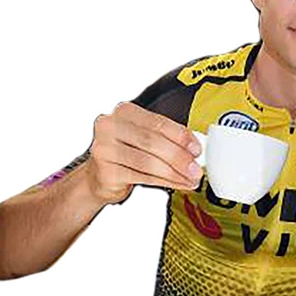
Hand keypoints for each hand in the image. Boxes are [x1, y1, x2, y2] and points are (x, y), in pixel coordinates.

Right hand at [85, 102, 203, 203]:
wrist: (99, 174)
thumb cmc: (126, 151)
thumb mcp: (144, 136)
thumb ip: (167, 137)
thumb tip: (194, 148)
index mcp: (124, 111)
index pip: (158, 122)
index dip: (181, 136)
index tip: (197, 149)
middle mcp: (110, 126)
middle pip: (152, 142)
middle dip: (179, 157)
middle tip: (196, 168)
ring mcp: (105, 149)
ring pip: (148, 162)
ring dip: (174, 173)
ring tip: (190, 179)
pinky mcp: (106, 172)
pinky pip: (142, 177)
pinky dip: (165, 182)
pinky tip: (177, 184)